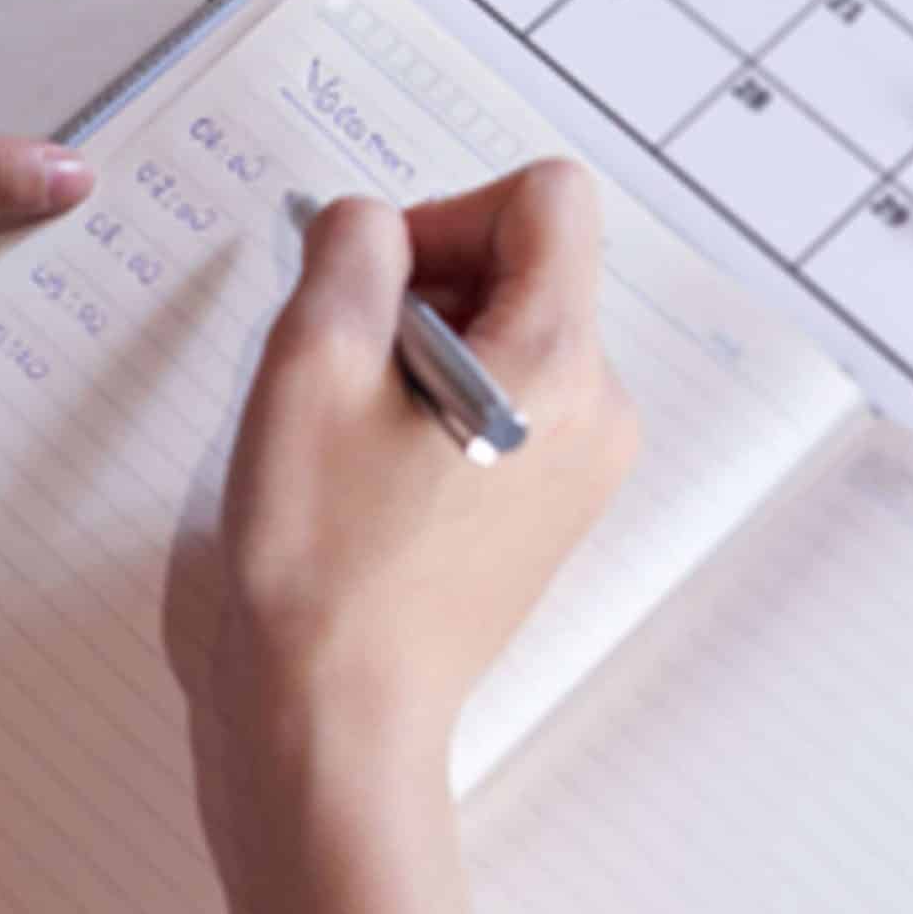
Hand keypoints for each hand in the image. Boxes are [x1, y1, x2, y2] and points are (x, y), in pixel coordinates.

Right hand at [219, 163, 638, 790]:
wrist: (341, 714)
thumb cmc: (323, 553)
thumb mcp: (311, 359)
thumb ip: (352, 248)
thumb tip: (374, 225)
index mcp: (561, 362)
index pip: (547, 198)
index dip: (450, 212)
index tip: (382, 287)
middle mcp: (601, 407)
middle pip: (529, 263)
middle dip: (431, 283)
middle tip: (351, 366)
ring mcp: (586, 463)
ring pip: (512, 329)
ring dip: (427, 346)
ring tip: (360, 430)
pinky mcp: (555, 505)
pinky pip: (511, 396)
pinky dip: (442, 400)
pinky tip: (380, 468)